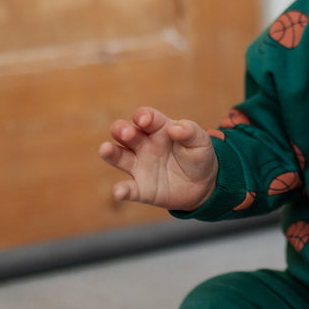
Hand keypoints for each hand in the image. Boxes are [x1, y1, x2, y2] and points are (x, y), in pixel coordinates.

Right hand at [99, 107, 217, 210]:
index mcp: (158, 128)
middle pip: (123, 132)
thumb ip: (190, 131)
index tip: (144, 121)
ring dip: (110, 152)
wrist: (203, 184)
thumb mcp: (201, 141)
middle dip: (121, 130)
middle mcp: (143, 144)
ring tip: (105, 149)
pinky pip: (128, 189)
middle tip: (128, 134)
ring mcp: (139, 166)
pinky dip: (121, 190)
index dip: (142, 116)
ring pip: (117, 156)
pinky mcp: (141, 188)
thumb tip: (174, 128)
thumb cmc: (198, 156)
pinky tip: (119, 192)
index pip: (144, 116)